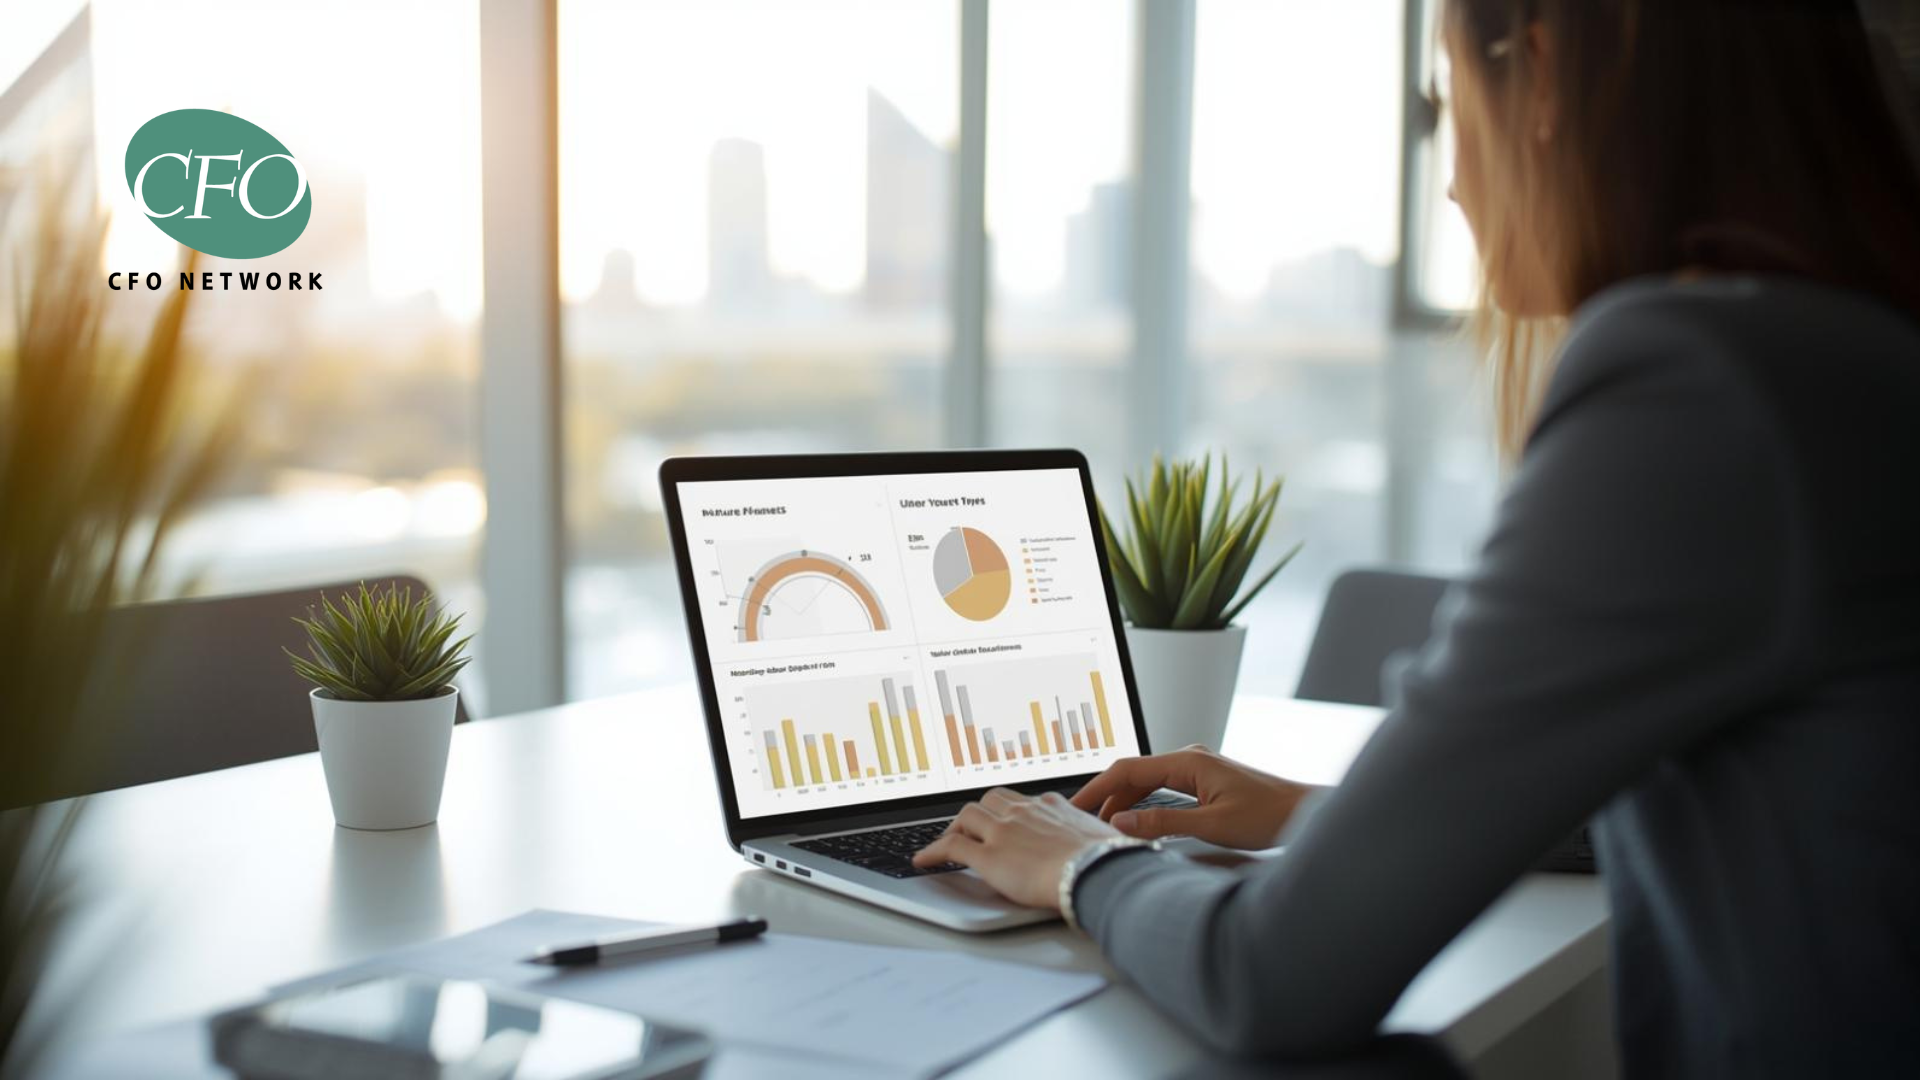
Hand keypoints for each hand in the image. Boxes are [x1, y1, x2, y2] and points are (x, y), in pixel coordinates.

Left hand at [912, 788, 1121, 909]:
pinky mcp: (988, 855)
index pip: (1022, 801)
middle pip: (989, 800)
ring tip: (948, 842)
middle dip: (978, 814)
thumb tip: (1111, 845)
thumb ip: (1095, 838)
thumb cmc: (1109, 860)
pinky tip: (925, 860)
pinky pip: (951, 846)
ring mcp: (1003, 831)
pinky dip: (934, 851)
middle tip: (972, 830)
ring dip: (955, 828)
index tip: (1006, 821)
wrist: (1099, 870)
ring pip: (967, 816)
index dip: (1009, 811)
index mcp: (1051, 806)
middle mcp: (1024, 812)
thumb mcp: (1105, 838)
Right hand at [1071, 745, 1316, 849]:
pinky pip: (1161, 788)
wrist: (1303, 811)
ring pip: (1146, 782)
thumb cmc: (1268, 815)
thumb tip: (1121, 825)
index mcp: (1187, 761)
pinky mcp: (1203, 781)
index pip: (1127, 769)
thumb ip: (1163, 824)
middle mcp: (1189, 759)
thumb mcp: (1212, 826)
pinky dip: (1143, 804)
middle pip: (1133, 774)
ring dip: (1123, 803)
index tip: (1075, 806)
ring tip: (1102, 827)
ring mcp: (1196, 768)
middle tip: (1082, 823)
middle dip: (1106, 797)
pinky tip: (1134, 823)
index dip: (1097, 788)